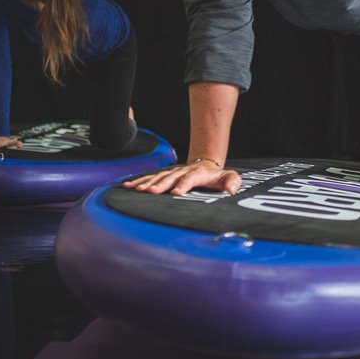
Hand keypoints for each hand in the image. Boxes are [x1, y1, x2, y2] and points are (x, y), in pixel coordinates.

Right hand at [122, 161, 241, 195]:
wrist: (205, 165)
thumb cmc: (216, 176)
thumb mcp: (228, 177)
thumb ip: (232, 181)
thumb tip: (232, 189)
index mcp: (197, 173)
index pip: (190, 178)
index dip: (183, 185)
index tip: (176, 193)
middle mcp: (182, 171)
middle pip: (170, 177)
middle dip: (160, 185)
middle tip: (151, 192)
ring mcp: (172, 172)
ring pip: (158, 177)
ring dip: (147, 183)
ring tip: (136, 190)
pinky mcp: (164, 175)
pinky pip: (150, 177)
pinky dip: (139, 181)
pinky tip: (127, 186)